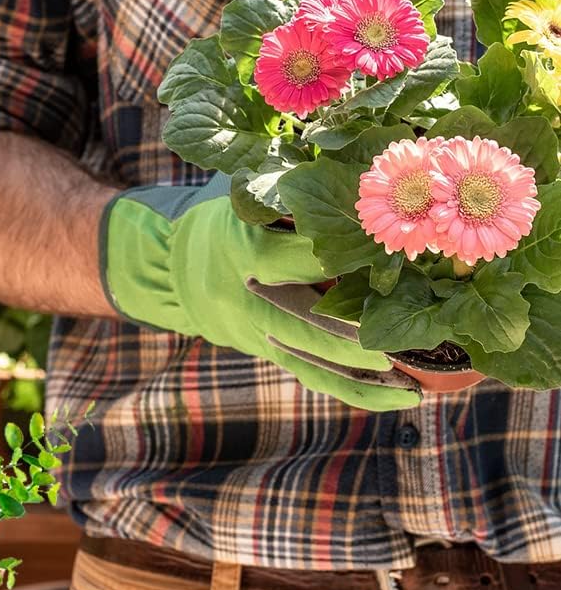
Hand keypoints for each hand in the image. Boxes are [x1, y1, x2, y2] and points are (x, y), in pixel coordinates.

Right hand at [101, 173, 421, 410]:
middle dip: (356, 335)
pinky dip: (359, 393)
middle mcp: (248, 298)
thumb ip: (292, 202)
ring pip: (314, 360)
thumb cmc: (223, 225)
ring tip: (415, 386)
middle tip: (406, 344)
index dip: (345, 262)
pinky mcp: (267, 353)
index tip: (394, 259)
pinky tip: (400, 399)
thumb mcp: (246, 202)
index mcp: (244, 250)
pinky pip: (315, 378)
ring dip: (365, 375)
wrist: (173, 271)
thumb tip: (363, 189)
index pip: (300, 260)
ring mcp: (256, 332)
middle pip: (307, 322)